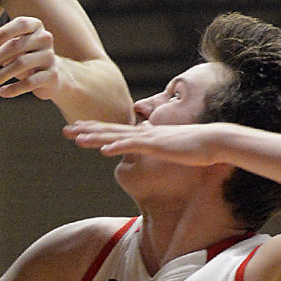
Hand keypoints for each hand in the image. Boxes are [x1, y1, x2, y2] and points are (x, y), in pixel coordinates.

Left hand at [0, 17, 63, 99]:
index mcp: (34, 26)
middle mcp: (44, 38)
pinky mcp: (51, 75)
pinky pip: (30, 82)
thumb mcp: (7, 46)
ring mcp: (49, 56)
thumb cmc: (24, 56)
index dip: (1, 34)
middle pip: (16, 45)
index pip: (19, 24)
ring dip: (0, 75)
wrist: (49, 76)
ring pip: (21, 63)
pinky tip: (1, 92)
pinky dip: (13, 88)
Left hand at [65, 119, 231, 164]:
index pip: (115, 131)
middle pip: (109, 131)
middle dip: (86, 130)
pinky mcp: (156, 145)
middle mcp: (143, 133)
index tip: (78, 128)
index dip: (95, 129)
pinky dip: (117, 148)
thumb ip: (158, 146)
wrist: (215, 141)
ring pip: (116, 137)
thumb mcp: (171, 148)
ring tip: (76, 139)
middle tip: (65, 129)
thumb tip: (151, 147)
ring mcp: (148, 138)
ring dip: (96, 137)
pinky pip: (133, 147)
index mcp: (145, 134)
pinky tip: (102, 151)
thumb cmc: (195, 147)